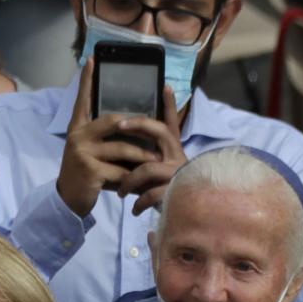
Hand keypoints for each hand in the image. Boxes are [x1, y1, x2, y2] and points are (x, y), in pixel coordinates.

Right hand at [56, 58, 163, 216]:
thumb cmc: (86, 174)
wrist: (69, 200)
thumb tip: (128, 123)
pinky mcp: (90, 171)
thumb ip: (104, 137)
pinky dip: (132, 177)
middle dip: (138, 128)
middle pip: (114, 121)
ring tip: (157, 160)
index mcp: (78, 129)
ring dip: (142, 156)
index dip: (86, 81)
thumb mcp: (92, 151)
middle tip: (156, 132)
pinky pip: (120, 170)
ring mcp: (82, 153)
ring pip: (122, 148)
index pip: (82, 101)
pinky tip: (138, 182)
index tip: (92, 60)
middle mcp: (77, 137)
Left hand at [113, 85, 186, 214]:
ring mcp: (176, 173)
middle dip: (138, 125)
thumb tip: (121, 139)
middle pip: (159, 132)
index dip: (170, 104)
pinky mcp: (173, 192)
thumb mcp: (155, 172)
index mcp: (172, 149)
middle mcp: (176, 156)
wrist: (184, 215)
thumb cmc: (163, 192)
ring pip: (147, 167)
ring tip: (119, 192)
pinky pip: (151, 194)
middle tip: (118, 125)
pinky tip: (133, 210)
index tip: (165, 86)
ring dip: (128, 180)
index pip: (170, 122)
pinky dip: (139, 202)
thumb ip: (143, 157)